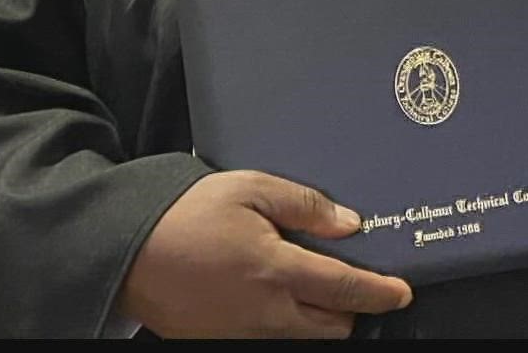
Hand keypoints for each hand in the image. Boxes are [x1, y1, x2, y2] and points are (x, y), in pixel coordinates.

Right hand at [117, 170, 411, 337]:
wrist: (126, 252)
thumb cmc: (187, 214)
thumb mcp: (249, 189)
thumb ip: (304, 205)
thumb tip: (350, 224)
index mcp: (277, 270)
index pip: (347, 290)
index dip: (381, 292)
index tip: (402, 292)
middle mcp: (267, 313)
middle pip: (334, 326)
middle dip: (350, 307)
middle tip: (347, 278)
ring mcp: (244, 334)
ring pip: (305, 338)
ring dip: (318, 318)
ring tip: (308, 284)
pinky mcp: (223, 342)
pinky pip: (271, 340)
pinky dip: (284, 324)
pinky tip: (272, 295)